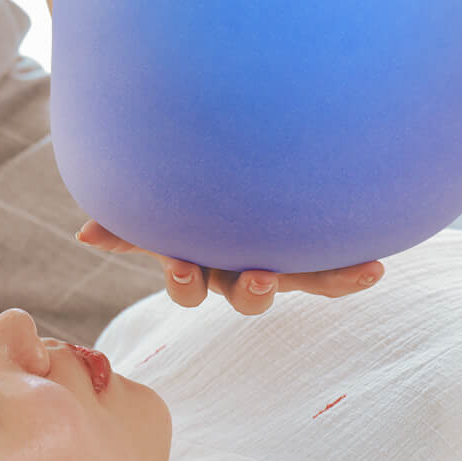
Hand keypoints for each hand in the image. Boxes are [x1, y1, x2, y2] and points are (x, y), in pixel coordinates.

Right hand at [75, 220, 385, 314]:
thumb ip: (127, 222)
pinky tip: (376, 269)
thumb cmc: (187, 191)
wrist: (242, 164)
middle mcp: (243, 268)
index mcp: (203, 261)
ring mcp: (282, 258)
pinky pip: (333, 267)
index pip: (191, 285)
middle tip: (261, 278)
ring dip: (320, 281)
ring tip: (347, 274)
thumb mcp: (160, 210)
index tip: (186, 266)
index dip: (187, 281)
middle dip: (252, 292)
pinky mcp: (313, 248)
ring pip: (301, 281)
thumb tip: (85, 234)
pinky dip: (351, 273)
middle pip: (247, 296)